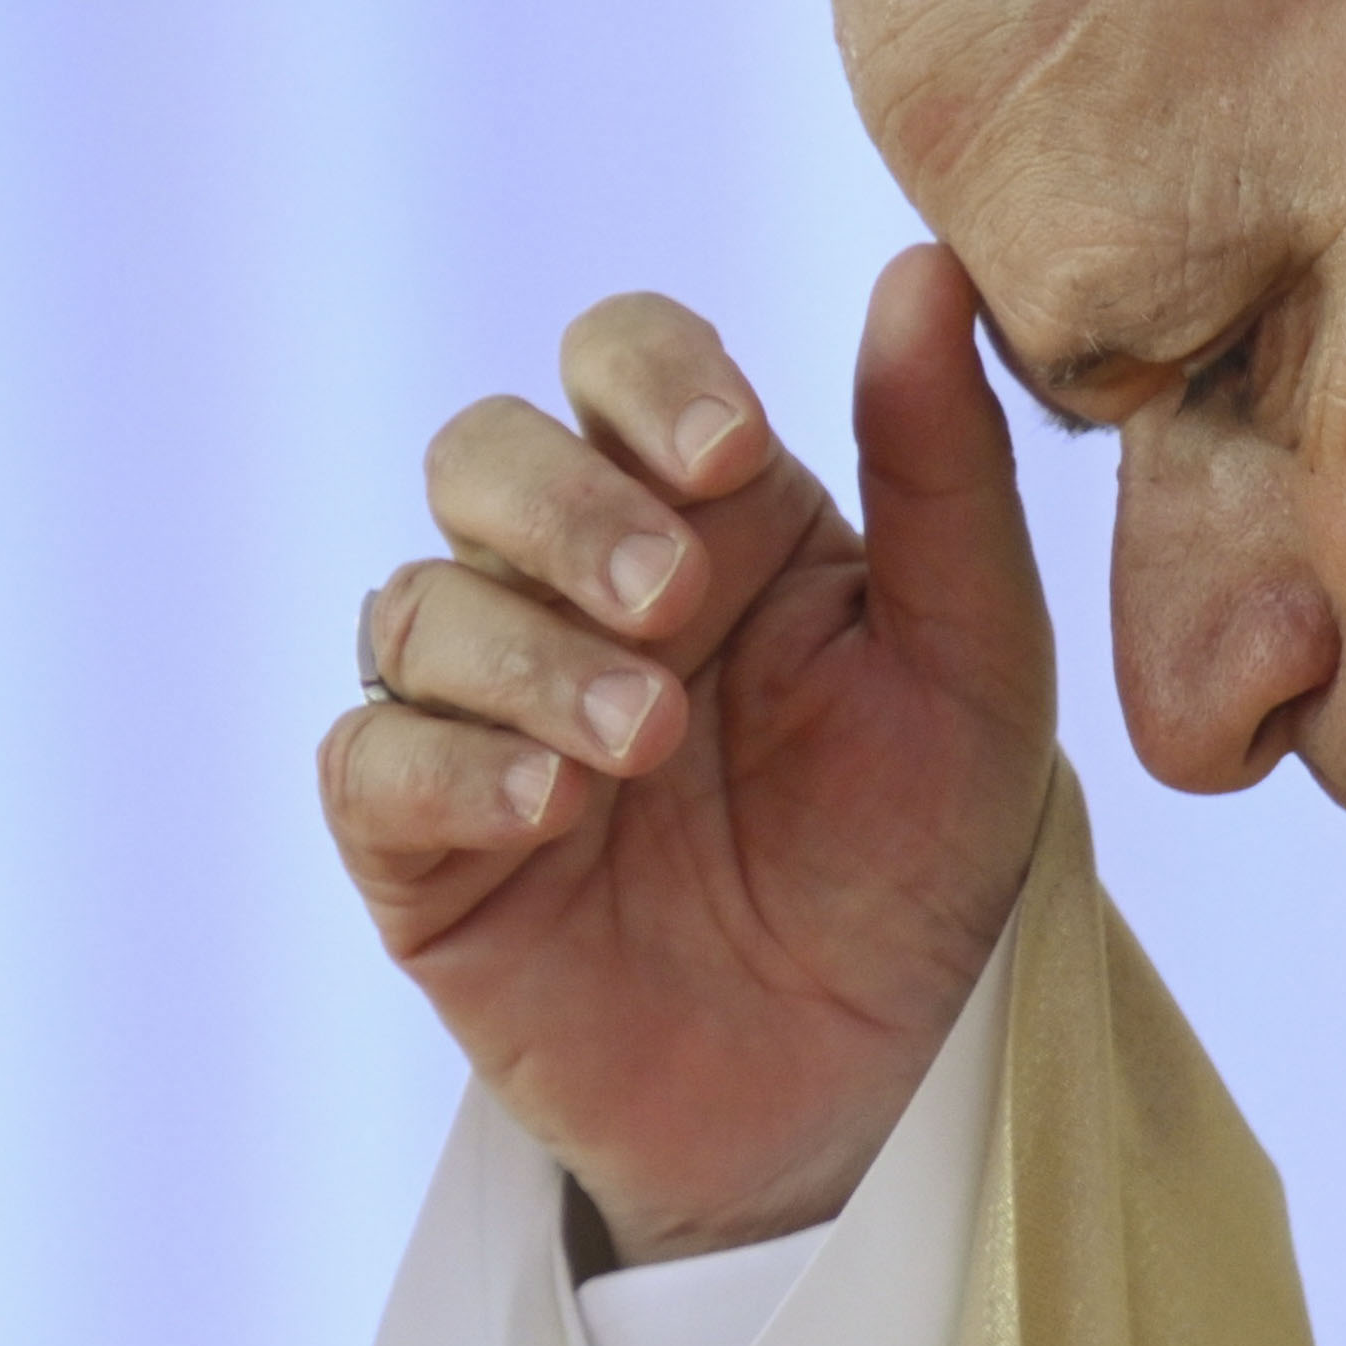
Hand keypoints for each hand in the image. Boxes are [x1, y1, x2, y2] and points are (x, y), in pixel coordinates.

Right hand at [324, 250, 1063, 1261]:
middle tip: (673, 607)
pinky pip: (371, 762)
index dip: (648, 380)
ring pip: (415, 604)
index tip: (732, 457)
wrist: (873, 1081)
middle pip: (479, 453)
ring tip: (645, 745)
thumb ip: (944, 466)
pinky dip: (448, 766)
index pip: (615, 360)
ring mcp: (484, 715)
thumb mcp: (974, 659)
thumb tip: (921, 264)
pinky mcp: (422, 852)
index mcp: (703, 512)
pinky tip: (549, 807)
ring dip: (526, 654)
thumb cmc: (926, 853)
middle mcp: (572, 587)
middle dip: (563, 509)